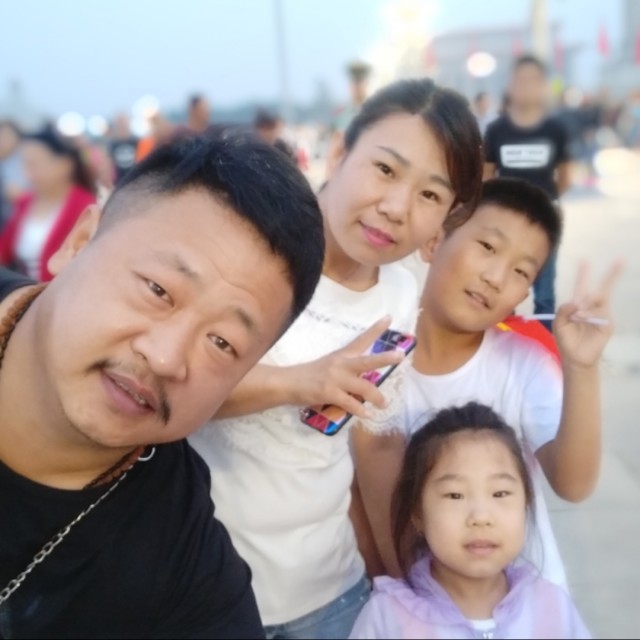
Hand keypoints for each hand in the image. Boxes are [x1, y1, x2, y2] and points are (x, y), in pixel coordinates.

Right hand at [286, 316, 405, 418]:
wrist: (288, 382)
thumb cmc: (309, 375)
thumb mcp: (329, 366)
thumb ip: (347, 371)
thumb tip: (364, 383)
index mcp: (342, 355)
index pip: (362, 339)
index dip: (376, 329)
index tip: (389, 317)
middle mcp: (341, 364)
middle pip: (367, 360)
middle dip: (385, 358)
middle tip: (400, 355)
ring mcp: (336, 379)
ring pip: (364, 386)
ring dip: (377, 397)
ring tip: (385, 404)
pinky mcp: (330, 393)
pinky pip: (350, 403)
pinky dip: (360, 411)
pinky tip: (367, 415)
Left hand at [554, 261, 622, 369]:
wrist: (575, 357)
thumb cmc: (566, 340)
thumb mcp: (559, 324)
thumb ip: (563, 310)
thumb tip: (575, 301)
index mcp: (578, 305)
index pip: (581, 287)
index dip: (583, 274)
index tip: (584, 260)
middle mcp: (591, 307)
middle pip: (602, 288)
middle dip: (611, 275)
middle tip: (620, 259)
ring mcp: (601, 315)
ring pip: (598, 299)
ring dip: (587, 303)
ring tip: (578, 315)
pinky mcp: (607, 323)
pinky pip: (600, 313)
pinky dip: (590, 314)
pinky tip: (582, 318)